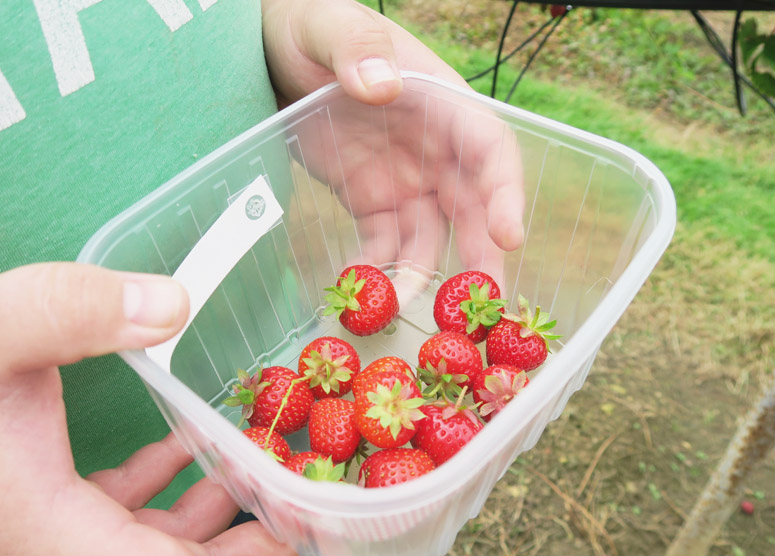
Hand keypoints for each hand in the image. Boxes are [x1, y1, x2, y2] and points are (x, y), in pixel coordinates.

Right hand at [0, 263, 348, 555]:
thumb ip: (75, 310)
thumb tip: (175, 303)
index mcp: (47, 535)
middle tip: (325, 520)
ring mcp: (44, 542)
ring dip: (222, 530)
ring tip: (280, 487)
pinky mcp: (36, 515)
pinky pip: (123, 523)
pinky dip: (170, 499)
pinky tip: (193, 456)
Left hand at [261, 0, 524, 291]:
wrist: (266, 51)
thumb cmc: (308, 24)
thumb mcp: (329, 25)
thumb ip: (357, 47)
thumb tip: (383, 84)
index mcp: (440, 101)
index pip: (489, 149)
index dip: (505, 193)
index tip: (508, 235)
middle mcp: (433, 148)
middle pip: (472, 207)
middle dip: (481, 255)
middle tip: (482, 303)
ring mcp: (404, 179)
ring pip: (429, 236)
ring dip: (421, 274)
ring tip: (402, 308)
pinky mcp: (370, 201)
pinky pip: (382, 243)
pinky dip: (376, 269)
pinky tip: (360, 291)